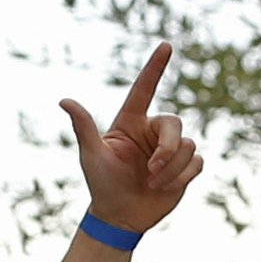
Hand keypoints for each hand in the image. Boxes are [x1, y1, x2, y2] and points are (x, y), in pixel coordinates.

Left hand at [63, 44, 201, 235]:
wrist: (120, 216)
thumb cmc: (101, 185)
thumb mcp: (91, 156)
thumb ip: (84, 127)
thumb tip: (64, 100)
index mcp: (131, 123)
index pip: (144, 90)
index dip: (155, 67)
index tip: (166, 45)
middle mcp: (153, 131)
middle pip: (174, 123)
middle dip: (166, 149)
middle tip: (150, 170)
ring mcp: (171, 148)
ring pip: (187, 145)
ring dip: (170, 169)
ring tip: (151, 183)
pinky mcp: (186, 166)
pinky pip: (197, 162)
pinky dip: (181, 177)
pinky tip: (164, 188)